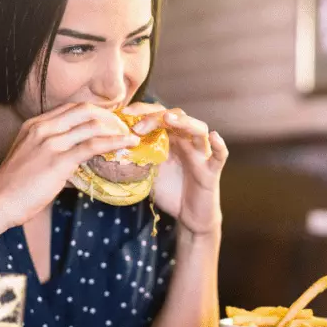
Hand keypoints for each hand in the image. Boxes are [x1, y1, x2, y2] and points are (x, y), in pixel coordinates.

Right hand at [0, 103, 139, 227]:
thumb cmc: (14, 188)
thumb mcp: (32, 160)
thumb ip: (54, 155)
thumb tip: (78, 165)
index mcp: (35, 125)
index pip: (73, 108)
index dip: (96, 112)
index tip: (111, 121)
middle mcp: (43, 127)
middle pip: (85, 110)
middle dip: (109, 116)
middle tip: (125, 127)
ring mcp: (50, 142)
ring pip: (92, 125)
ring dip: (116, 129)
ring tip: (131, 136)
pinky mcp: (58, 160)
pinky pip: (93, 145)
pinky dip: (114, 142)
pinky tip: (127, 144)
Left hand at [123, 103, 227, 235]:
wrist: (189, 215)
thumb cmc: (169, 191)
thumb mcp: (147, 172)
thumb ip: (134, 158)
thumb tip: (106, 150)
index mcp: (170, 138)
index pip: (158, 115)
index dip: (142, 111)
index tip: (123, 114)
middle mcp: (187, 141)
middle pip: (177, 116)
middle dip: (156, 117)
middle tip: (137, 125)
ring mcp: (201, 154)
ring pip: (199, 129)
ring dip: (185, 122)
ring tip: (169, 119)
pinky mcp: (212, 170)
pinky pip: (220, 155)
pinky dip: (220, 146)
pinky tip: (214, 137)